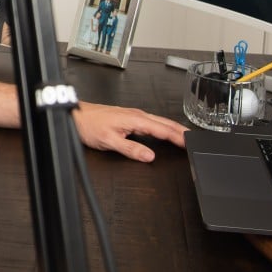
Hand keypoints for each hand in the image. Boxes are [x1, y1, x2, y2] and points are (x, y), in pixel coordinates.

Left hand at [73, 102, 187, 162]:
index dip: (177, 137)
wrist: (77, 116)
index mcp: (135, 119)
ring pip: (159, 121)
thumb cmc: (90, 125)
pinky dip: (162, 126)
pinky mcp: (129, 117)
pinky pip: (151, 121)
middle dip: (180, 131)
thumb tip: (149, 156)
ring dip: (172, 128)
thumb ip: (131, 149)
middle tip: (194, 139)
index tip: (189, 144)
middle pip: (164, 123)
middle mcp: (137, 115)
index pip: (162, 130)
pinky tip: (163, 131)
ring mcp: (133, 115)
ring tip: (184, 135)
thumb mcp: (110, 141)